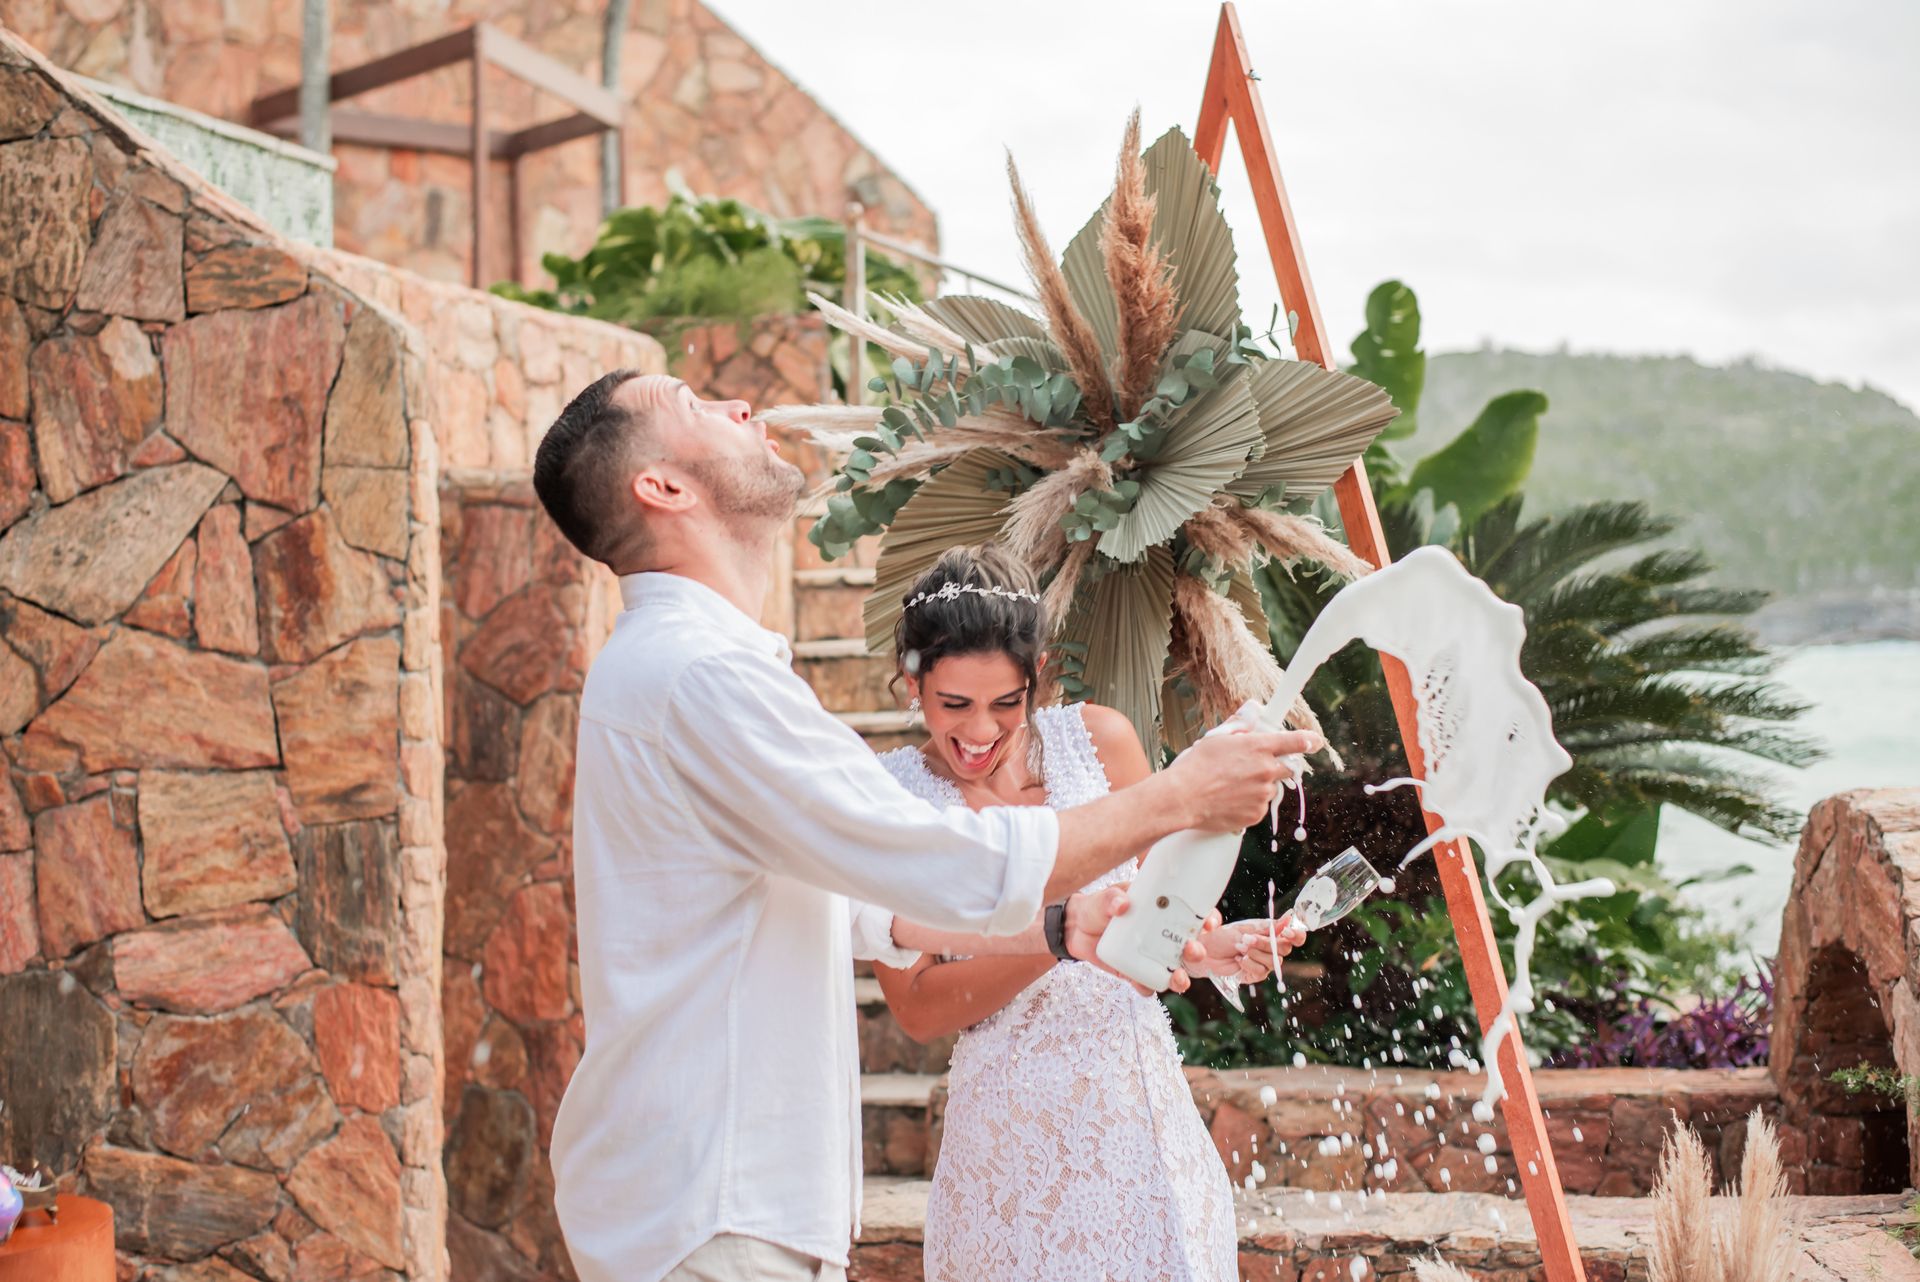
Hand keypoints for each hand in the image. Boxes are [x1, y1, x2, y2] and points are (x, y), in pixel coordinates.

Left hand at [1064, 885, 1204, 995]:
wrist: (1075, 928)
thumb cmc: (1098, 906)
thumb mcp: (1106, 898)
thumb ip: (1112, 898)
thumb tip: (1122, 904)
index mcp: (1164, 912)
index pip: (1195, 915)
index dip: (1208, 920)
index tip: (1209, 923)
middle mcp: (1163, 936)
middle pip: (1191, 946)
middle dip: (1198, 951)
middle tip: (1192, 949)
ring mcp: (1151, 956)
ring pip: (1175, 970)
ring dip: (1181, 977)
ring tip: (1177, 978)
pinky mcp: (1136, 972)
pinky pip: (1147, 984)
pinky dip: (1148, 988)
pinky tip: (1145, 987)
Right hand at [1164, 729, 1323, 831]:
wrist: (1183, 798)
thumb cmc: (1196, 766)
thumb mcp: (1217, 738)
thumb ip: (1240, 725)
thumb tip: (1251, 712)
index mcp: (1258, 747)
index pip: (1296, 742)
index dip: (1309, 740)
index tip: (1315, 741)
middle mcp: (1265, 770)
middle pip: (1288, 769)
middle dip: (1277, 767)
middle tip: (1254, 768)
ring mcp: (1262, 794)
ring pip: (1270, 789)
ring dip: (1259, 786)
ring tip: (1232, 786)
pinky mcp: (1256, 814)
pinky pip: (1259, 807)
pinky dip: (1249, 804)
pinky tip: (1230, 799)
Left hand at [1195, 912, 1308, 981]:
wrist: (1205, 951)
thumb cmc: (1223, 936)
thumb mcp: (1246, 927)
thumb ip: (1268, 927)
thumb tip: (1288, 918)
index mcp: (1271, 934)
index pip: (1295, 937)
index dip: (1296, 935)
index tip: (1286, 932)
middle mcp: (1271, 949)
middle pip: (1285, 949)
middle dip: (1265, 943)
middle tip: (1247, 938)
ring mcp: (1264, 963)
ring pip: (1274, 961)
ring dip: (1255, 953)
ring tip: (1239, 947)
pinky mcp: (1255, 975)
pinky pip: (1261, 971)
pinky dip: (1248, 963)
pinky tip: (1238, 959)